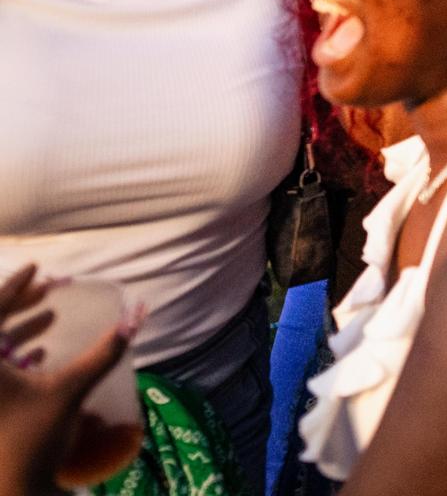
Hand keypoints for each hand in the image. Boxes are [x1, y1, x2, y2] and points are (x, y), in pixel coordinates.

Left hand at [0, 265, 137, 495]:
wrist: (17, 489)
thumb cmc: (35, 437)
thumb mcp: (70, 390)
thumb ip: (103, 352)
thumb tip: (137, 316)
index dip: (14, 286)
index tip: (37, 268)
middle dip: (18, 303)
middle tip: (46, 288)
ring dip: (18, 329)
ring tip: (49, 316)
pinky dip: (15, 354)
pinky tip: (42, 352)